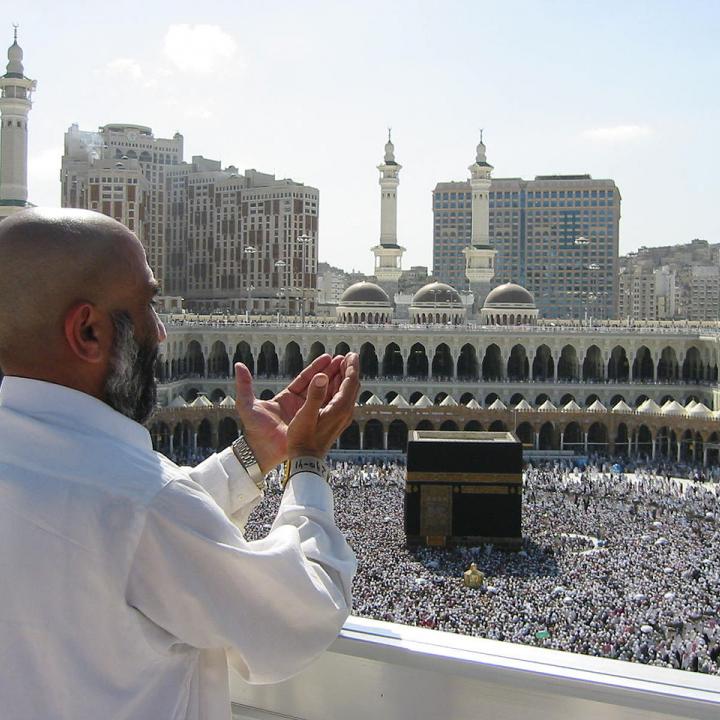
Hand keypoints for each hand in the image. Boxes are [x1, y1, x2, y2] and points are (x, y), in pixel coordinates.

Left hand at [234, 353, 350, 472]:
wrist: (262, 453)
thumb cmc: (253, 430)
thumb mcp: (247, 405)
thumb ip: (244, 385)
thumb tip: (238, 364)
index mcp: (286, 398)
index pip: (304, 379)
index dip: (316, 368)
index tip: (328, 357)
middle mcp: (298, 405)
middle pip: (318, 384)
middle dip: (331, 371)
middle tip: (344, 359)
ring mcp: (307, 415)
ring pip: (325, 396)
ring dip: (337, 383)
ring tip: (349, 370)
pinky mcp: (313, 425)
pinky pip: (328, 411)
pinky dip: (337, 400)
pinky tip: (348, 391)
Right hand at [286, 352, 359, 459]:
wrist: (305, 461)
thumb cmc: (302, 439)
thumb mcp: (305, 416)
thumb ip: (314, 395)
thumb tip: (323, 376)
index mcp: (340, 408)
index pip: (351, 382)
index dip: (351, 367)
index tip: (351, 354)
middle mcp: (344, 412)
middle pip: (351, 385)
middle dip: (349, 369)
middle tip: (346, 356)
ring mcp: (341, 417)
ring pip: (346, 392)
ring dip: (343, 377)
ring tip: (339, 364)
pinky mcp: (335, 420)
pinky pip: (340, 399)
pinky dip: (338, 387)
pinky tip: (331, 383)